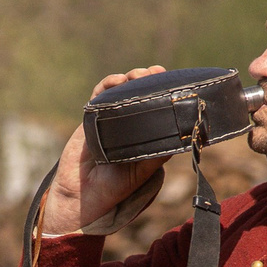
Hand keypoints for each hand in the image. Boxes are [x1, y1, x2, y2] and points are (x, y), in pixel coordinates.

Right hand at [36, 67, 169, 235]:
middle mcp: (128, 125)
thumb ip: (160, 151)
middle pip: (139, 93)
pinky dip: (108, 85)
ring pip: (120, 90)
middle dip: (148, 78)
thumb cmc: (115, 187)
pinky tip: (117, 81)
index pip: (156, 106)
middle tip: (155, 72)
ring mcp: (109, 120)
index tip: (170, 81)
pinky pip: (99, 96)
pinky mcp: (91, 118)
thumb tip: (182, 133)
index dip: (162, 91)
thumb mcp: (146, 169)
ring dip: (130, 77)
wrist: (84, 195)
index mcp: (144, 134)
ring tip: (138, 74)